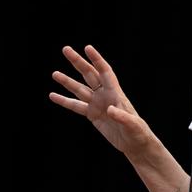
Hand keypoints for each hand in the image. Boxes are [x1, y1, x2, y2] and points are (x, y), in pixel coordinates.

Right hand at [49, 45, 156, 159]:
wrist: (134, 144)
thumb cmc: (138, 132)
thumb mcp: (132, 125)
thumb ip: (122, 117)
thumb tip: (109, 109)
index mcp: (116, 93)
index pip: (105, 72)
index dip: (96, 60)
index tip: (87, 48)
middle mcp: (105, 95)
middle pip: (89, 75)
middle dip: (78, 62)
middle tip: (66, 50)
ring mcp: (97, 104)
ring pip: (79, 89)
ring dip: (67, 81)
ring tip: (54, 74)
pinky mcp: (92, 114)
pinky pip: (76, 106)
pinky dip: (64, 101)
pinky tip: (53, 96)